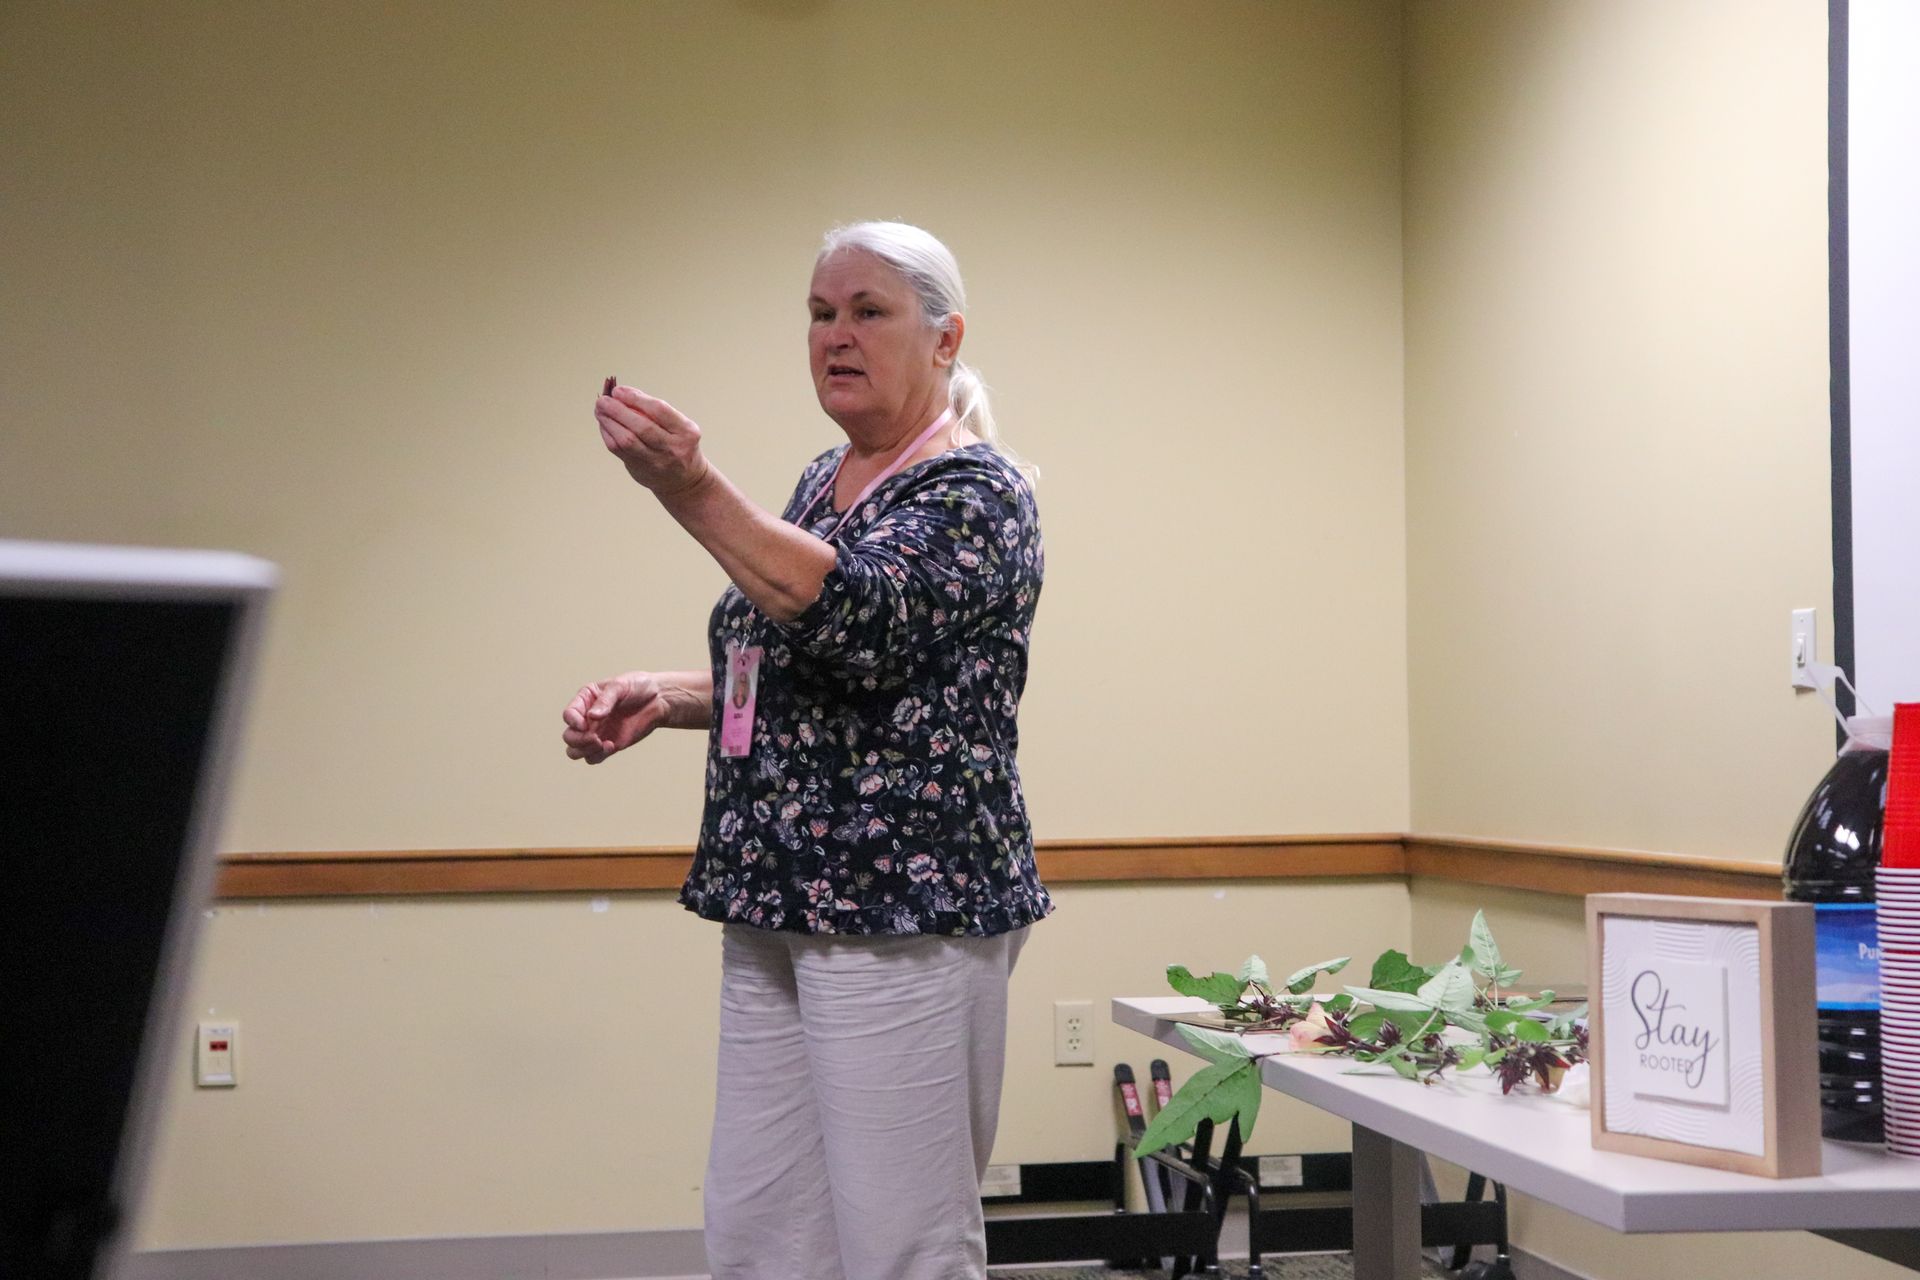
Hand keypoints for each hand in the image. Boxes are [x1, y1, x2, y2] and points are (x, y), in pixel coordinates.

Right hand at [562, 672, 675, 763]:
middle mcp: (587, 718)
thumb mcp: (620, 686)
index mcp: (586, 700)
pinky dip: (597, 755)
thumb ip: (606, 700)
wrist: (659, 699)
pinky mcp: (609, 746)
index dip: (573, 722)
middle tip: (595, 737)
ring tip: (601, 743)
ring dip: (584, 751)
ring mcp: (597, 733)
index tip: (585, 723)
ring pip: (575, 751)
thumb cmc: (638, 686)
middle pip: (569, 737)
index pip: (569, 714)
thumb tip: (592, 717)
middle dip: (578, 740)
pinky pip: (593, 758)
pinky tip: (612, 745)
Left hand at [595, 384, 712, 496]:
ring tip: (599, 410)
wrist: (683, 480)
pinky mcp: (640, 470)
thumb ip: (654, 410)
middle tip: (603, 400)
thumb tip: (622, 392)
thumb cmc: (677, 443)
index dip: (636, 398)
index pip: (659, 410)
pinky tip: (604, 424)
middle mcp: (673, 448)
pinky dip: (608, 434)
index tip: (619, 391)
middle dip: (618, 410)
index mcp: (686, 432)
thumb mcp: (679, 426)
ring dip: (609, 422)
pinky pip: (619, 450)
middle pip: (642, 427)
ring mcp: (657, 462)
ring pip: (627, 441)